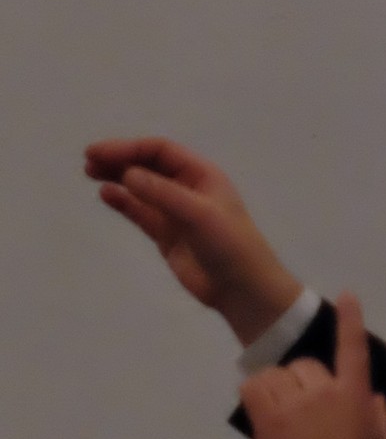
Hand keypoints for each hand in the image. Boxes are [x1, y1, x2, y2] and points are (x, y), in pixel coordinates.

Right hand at [85, 136, 301, 343]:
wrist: (242, 290)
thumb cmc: (230, 245)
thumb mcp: (199, 214)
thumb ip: (162, 193)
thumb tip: (127, 175)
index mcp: (201, 174)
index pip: (160, 151)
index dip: (129, 148)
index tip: (101, 152)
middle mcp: (187, 188)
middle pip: (147, 166)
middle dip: (119, 160)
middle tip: (89, 161)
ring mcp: (175, 213)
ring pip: (141, 188)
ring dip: (117, 178)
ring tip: (91, 174)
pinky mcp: (167, 236)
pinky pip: (141, 213)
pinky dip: (124, 203)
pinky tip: (106, 195)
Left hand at [240, 293, 385, 438]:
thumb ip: (380, 417)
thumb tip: (373, 398)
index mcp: (354, 395)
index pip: (353, 348)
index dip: (350, 321)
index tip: (347, 295)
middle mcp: (323, 390)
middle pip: (308, 365)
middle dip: (307, 383)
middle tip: (309, 414)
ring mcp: (293, 402)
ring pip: (280, 373)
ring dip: (282, 388)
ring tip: (286, 415)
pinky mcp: (267, 416)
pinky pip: (254, 384)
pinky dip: (258, 392)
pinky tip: (266, 410)